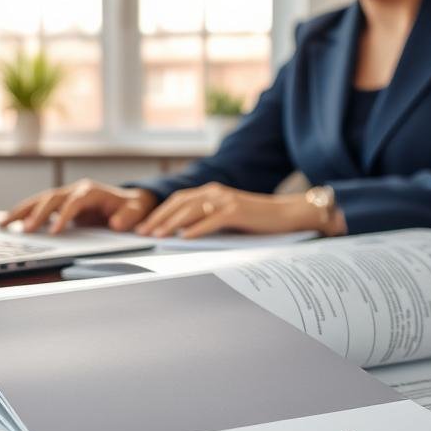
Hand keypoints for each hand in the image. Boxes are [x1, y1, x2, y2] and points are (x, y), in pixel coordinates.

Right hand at [0, 179, 158, 233]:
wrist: (129, 202)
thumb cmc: (132, 208)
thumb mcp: (136, 212)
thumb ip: (128, 218)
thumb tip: (116, 223)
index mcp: (92, 191)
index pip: (74, 202)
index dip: (64, 215)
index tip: (54, 231)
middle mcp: (75, 190)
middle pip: (51, 198)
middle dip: (36, 214)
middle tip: (24, 230)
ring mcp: (66, 195)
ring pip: (39, 200)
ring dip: (21, 211)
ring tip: (3, 224)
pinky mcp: (60, 204)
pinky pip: (38, 207)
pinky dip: (23, 214)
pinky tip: (8, 223)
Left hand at [134, 182, 342, 238]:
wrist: (288, 215)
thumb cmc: (257, 220)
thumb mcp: (228, 217)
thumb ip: (207, 220)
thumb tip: (181, 234)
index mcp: (212, 192)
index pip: (178, 200)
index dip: (159, 212)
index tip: (143, 227)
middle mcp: (216, 192)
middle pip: (179, 203)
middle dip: (158, 218)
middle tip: (142, 233)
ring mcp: (226, 200)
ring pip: (191, 210)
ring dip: (171, 224)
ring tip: (157, 236)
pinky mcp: (238, 211)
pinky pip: (212, 220)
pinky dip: (196, 229)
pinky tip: (184, 238)